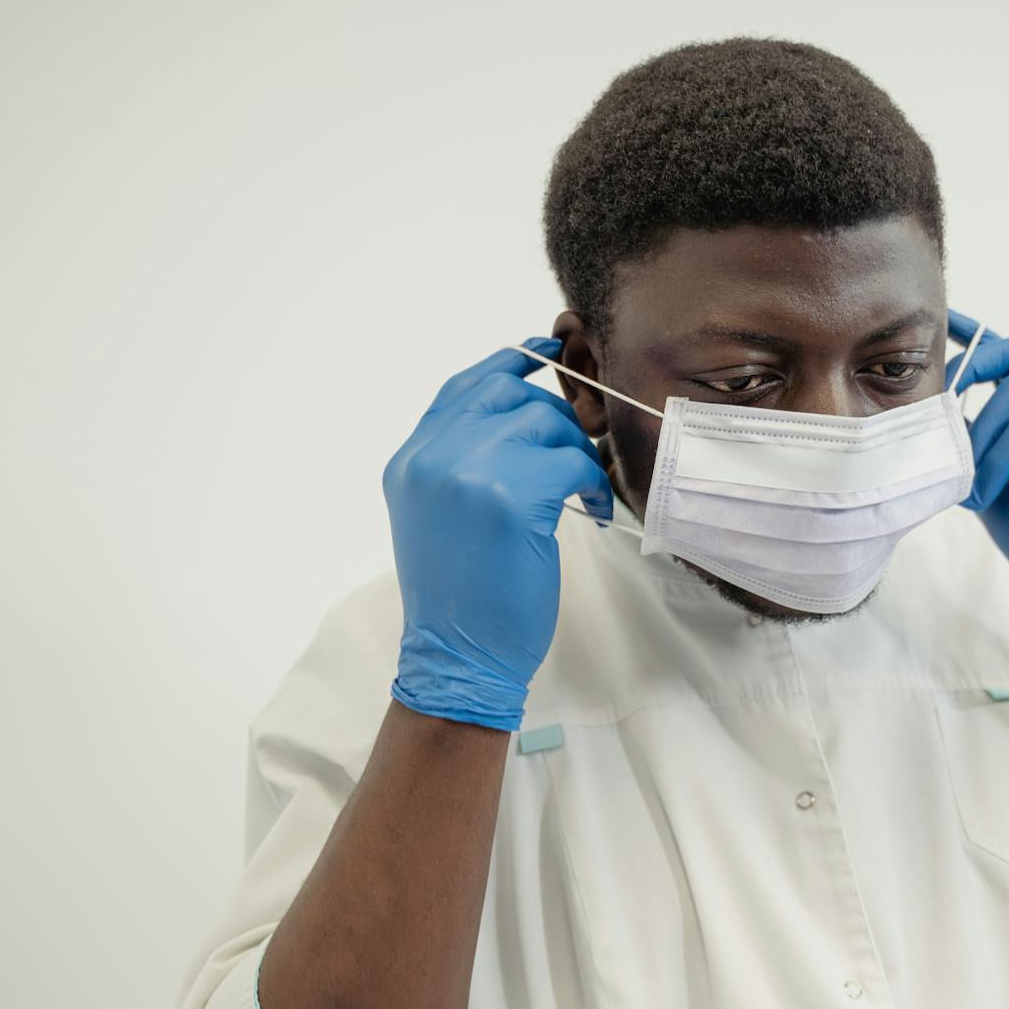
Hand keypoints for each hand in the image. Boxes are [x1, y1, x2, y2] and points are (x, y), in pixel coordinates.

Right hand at [381, 337, 612, 728]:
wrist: (456, 655)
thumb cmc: (460, 598)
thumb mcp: (441, 516)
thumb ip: (462, 462)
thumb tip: (522, 417)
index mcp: (412, 458)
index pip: (464, 386)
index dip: (510, 364)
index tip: (548, 353)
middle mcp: (433, 456)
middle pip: (512, 396)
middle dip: (558, 419)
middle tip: (578, 456)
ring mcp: (469, 470)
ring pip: (546, 422)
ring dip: (578, 453)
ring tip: (585, 490)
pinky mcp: (512, 495)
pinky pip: (573, 461)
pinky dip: (594, 483)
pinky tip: (596, 510)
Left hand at [947, 309, 1008, 654]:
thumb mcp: (990, 488)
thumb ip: (968, 454)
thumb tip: (925, 432)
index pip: (1005, 361)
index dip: (973, 336)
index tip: (942, 318)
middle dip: (969, 365)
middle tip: (939, 401)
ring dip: (980, 437)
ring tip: (972, 487)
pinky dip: (1001, 456)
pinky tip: (989, 491)